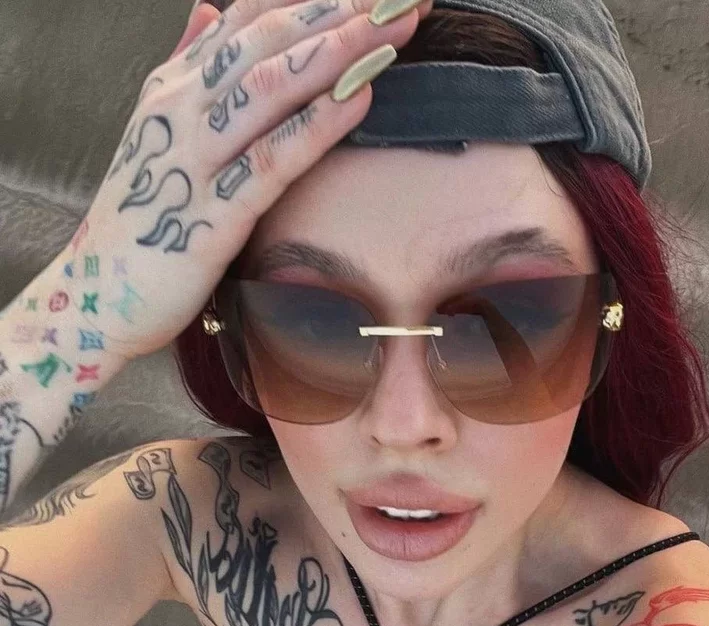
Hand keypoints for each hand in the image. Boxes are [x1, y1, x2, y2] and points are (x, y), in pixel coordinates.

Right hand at [71, 0, 431, 358]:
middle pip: (265, 40)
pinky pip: (269, 161)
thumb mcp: (158, 133)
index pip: (247, 17)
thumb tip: (209, 9)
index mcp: (175, 88)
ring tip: (392, 31)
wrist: (99, 296)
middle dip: (337, 13)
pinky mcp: (209, 217)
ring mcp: (193, 160)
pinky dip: (314, 127)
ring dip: (335, 54)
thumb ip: (187, 69)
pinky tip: (357, 100)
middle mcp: (181, 110)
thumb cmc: (141, 220)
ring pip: (267, 87)